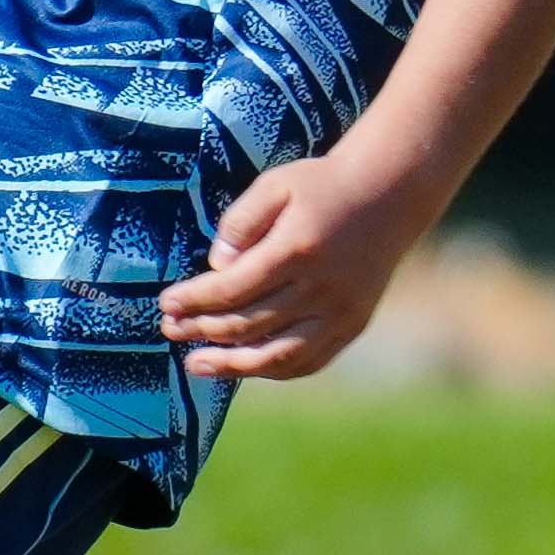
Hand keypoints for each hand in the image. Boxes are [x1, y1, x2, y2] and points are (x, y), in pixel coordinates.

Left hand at [156, 155, 420, 382]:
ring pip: (279, 355)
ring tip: (196, 365)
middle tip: (169, 329)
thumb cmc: (322, 186)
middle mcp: (321, 289)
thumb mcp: (275, 186)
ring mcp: (341, 313)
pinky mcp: (353, 325)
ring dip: (233, 365)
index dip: (194, 301)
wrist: (389, 195)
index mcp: (297, 251)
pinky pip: (309, 360)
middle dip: (202, 329)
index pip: (232, 289)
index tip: (165, 303)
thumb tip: (215, 266)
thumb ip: (239, 223)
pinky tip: (244, 367)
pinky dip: (273, 369)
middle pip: (249, 324)